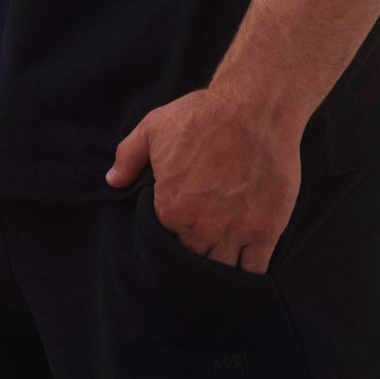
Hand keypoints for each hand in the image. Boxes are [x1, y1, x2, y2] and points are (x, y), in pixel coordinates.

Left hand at [105, 88, 300, 274]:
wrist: (253, 108)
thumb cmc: (203, 115)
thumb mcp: (153, 127)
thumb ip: (128, 157)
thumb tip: (113, 181)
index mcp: (170, 209)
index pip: (163, 242)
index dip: (169, 237)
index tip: (177, 228)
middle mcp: (201, 228)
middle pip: (192, 260)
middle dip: (193, 254)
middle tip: (199, 242)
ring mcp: (236, 232)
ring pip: (222, 270)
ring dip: (219, 266)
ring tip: (220, 256)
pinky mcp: (266, 229)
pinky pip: (255, 268)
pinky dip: (249, 270)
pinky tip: (245, 263)